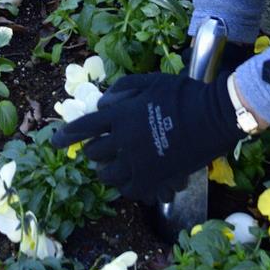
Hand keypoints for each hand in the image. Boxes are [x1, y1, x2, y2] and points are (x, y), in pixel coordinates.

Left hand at [52, 69, 241, 202]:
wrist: (214, 116)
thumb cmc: (182, 93)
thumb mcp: (150, 81)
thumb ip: (123, 89)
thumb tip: (104, 102)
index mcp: (120, 115)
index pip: (85, 127)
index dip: (67, 136)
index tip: (55, 142)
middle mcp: (124, 140)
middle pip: (95, 153)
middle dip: (92, 151)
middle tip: (97, 151)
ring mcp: (139, 162)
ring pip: (108, 174)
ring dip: (106, 170)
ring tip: (110, 167)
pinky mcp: (155, 178)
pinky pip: (130, 189)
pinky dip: (126, 186)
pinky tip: (130, 180)